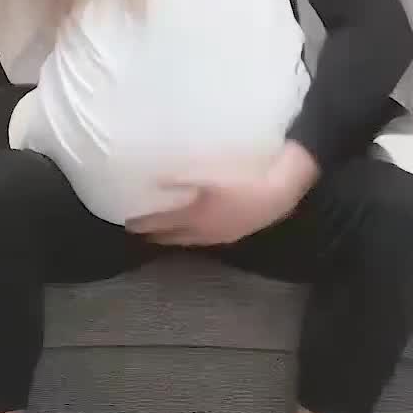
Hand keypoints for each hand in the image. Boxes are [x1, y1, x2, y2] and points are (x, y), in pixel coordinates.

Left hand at [127, 143, 319, 246]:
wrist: (285, 187)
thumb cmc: (245, 175)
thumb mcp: (208, 171)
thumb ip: (180, 176)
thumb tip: (155, 179)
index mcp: (196, 216)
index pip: (163, 224)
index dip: (144, 224)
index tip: (128, 222)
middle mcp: (206, 231)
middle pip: (174, 238)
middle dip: (156, 235)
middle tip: (140, 231)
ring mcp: (223, 235)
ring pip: (191, 241)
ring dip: (176, 237)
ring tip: (165, 232)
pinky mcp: (238, 231)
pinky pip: (207, 238)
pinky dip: (194, 234)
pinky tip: (198, 225)